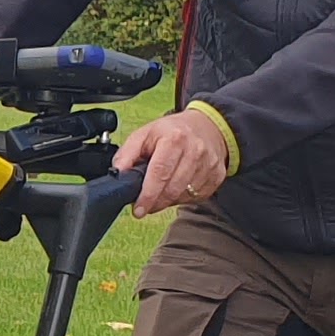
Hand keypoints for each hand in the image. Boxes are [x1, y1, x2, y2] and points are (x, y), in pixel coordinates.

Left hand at [117, 107, 232, 216]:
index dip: (148, 195)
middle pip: (172, 189)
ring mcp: (209, 164)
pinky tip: (178, 186)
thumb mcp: (144, 134)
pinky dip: (183, 197)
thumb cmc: (173, 131)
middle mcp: (195, 151)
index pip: (160, 173)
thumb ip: (127, 154)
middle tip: (146, 203)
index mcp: (174, 138)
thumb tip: (117, 173)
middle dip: (156, 201)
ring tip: (162, 189)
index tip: (139, 209)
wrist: (207, 126)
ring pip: (184, 196)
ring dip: (168, 200)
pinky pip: (196, 197)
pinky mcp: (217, 175)